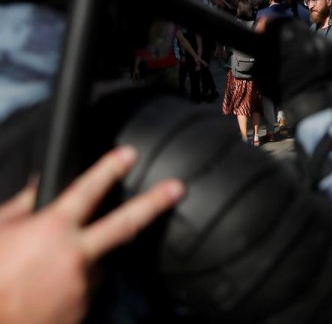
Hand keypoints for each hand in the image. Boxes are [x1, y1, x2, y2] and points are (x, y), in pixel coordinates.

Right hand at [0, 146, 183, 323]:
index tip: (129, 154)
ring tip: (47, 271)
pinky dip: (73, 285)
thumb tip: (40, 184)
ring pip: (99, 261)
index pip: (87, 190)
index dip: (109, 169)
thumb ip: (23, 206)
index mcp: (52, 230)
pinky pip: (86, 289)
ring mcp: (83, 285)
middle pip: (125, 223)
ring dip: (84, 260)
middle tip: (177, 188)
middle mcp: (75, 255)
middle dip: (154, 202)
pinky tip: (49, 290)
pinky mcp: (83, 309)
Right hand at [254, 17, 331, 105]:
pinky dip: (315, 48)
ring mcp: (323, 41)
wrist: (314, 105)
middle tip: (281, 40)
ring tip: (297, 52)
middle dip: (286, 30)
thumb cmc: (284, 92)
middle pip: (294, 24)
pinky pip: (321, 43)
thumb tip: (259, 42)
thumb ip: (262, 54)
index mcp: (287, 38)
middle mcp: (307, 35)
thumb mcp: (264, 72)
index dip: (270, 26)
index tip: (266, 31)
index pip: (276, 22)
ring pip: (308, 33)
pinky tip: (311, 59)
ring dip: (301, 38)